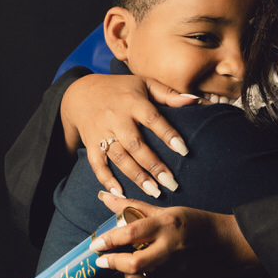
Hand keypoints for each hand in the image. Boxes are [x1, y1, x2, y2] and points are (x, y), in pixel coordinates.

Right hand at [60, 73, 198, 197]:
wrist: (82, 93)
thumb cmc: (121, 89)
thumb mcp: (144, 84)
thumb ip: (169, 94)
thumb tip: (195, 101)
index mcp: (132, 101)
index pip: (152, 119)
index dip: (168, 135)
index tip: (184, 151)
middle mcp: (116, 117)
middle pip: (135, 144)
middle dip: (153, 165)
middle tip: (171, 183)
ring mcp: (101, 131)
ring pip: (118, 157)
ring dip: (136, 176)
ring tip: (154, 192)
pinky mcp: (90, 143)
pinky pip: (97, 164)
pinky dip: (107, 179)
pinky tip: (121, 193)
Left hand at [89, 192, 261, 277]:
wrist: (227, 246)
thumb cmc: (195, 223)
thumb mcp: (166, 211)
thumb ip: (133, 206)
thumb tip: (104, 197)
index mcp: (166, 225)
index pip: (131, 234)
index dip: (109, 240)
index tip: (96, 244)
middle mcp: (169, 248)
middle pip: (134, 263)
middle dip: (113, 263)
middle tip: (102, 259)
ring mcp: (174, 270)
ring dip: (124, 274)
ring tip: (121, 264)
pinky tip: (136, 273)